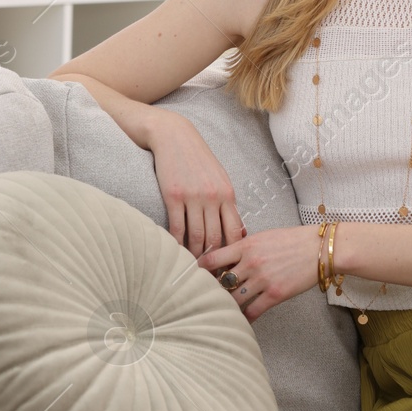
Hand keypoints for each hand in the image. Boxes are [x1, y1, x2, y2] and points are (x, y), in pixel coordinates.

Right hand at [146, 110, 244, 257]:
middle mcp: (213, 197)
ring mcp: (193, 196)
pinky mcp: (173, 196)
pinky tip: (176, 250)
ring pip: (196, 236)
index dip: (233, 251)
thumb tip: (238, 231)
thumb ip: (227, 203)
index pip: (235, 231)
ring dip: (194, 254)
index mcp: (227, 194)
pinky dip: (176, 242)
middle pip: (216, 238)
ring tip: (192, 266)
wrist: (174, 136)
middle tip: (209, 274)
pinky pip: (176, 227)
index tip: (228, 264)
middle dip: (213, 259)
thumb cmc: (198, 159)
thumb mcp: (219, 178)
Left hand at [196, 226, 322, 323]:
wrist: (320, 248)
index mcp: (245, 245)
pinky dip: (244, 318)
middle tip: (204, 298)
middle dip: (211, 290)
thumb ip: (244, 247)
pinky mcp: (275, 294)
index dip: (199, 270)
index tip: (193, 277)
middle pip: (219, 282)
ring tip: (220, 311)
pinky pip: (252, 311)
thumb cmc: (293, 240)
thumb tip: (226, 258)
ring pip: (233, 299)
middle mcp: (250, 262)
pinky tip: (240, 321)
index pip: (211, 259)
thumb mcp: (264, 237)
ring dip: (226, 305)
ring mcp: (262, 279)